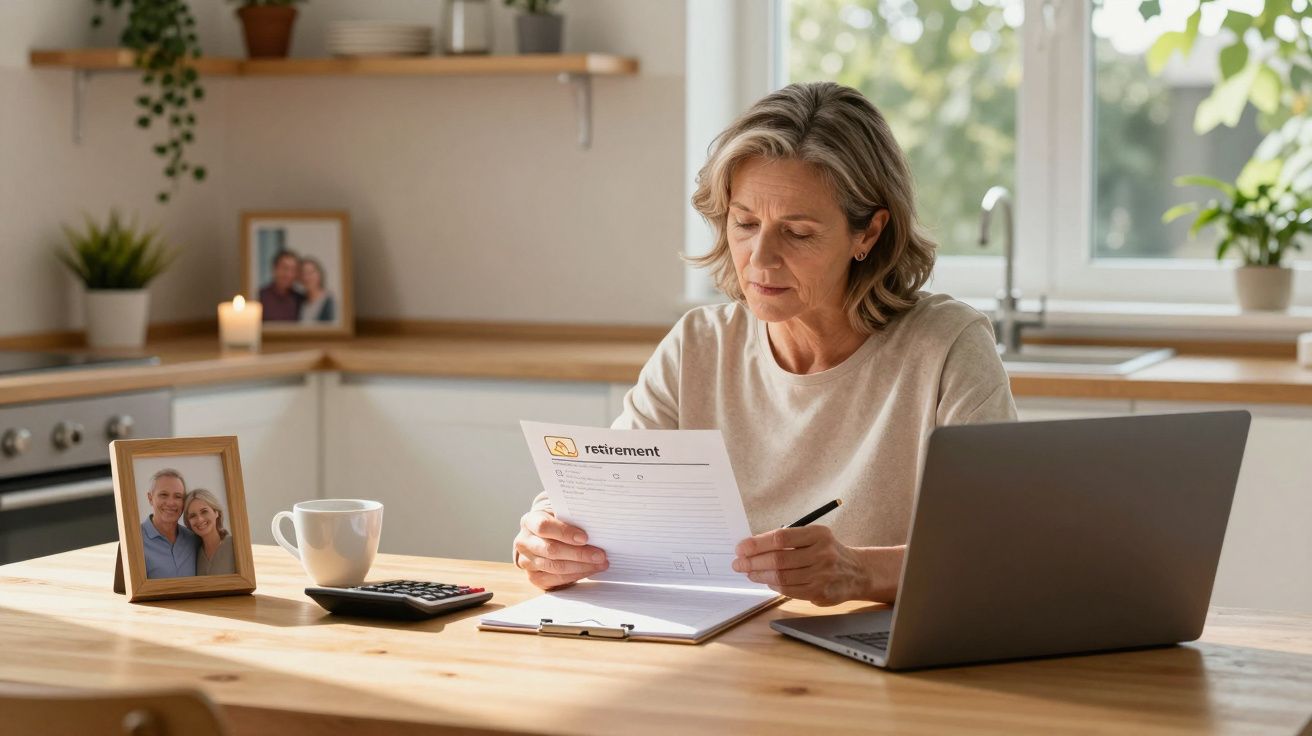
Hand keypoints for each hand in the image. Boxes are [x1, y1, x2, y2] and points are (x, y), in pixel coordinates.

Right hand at [514, 508, 607, 589]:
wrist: (545, 537)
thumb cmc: (558, 523)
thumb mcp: (561, 515)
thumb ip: (572, 517)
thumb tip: (595, 525)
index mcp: (529, 521)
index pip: (544, 526)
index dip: (564, 532)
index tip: (585, 538)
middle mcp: (524, 542)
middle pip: (551, 550)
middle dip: (579, 554)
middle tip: (600, 554)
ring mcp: (526, 561)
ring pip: (555, 566)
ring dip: (581, 566)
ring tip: (600, 563)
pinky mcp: (534, 577)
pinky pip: (556, 579)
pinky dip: (576, 575)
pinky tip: (589, 570)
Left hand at [732, 526, 871, 605]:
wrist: (857, 572)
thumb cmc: (826, 551)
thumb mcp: (813, 537)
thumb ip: (787, 539)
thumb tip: (752, 545)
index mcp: (818, 534)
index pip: (781, 537)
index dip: (757, 543)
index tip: (741, 548)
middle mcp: (822, 553)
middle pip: (779, 559)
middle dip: (753, 562)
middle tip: (738, 563)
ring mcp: (823, 574)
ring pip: (782, 577)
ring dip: (760, 575)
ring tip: (749, 572)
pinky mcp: (821, 592)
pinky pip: (790, 590)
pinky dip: (774, 585)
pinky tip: (766, 581)